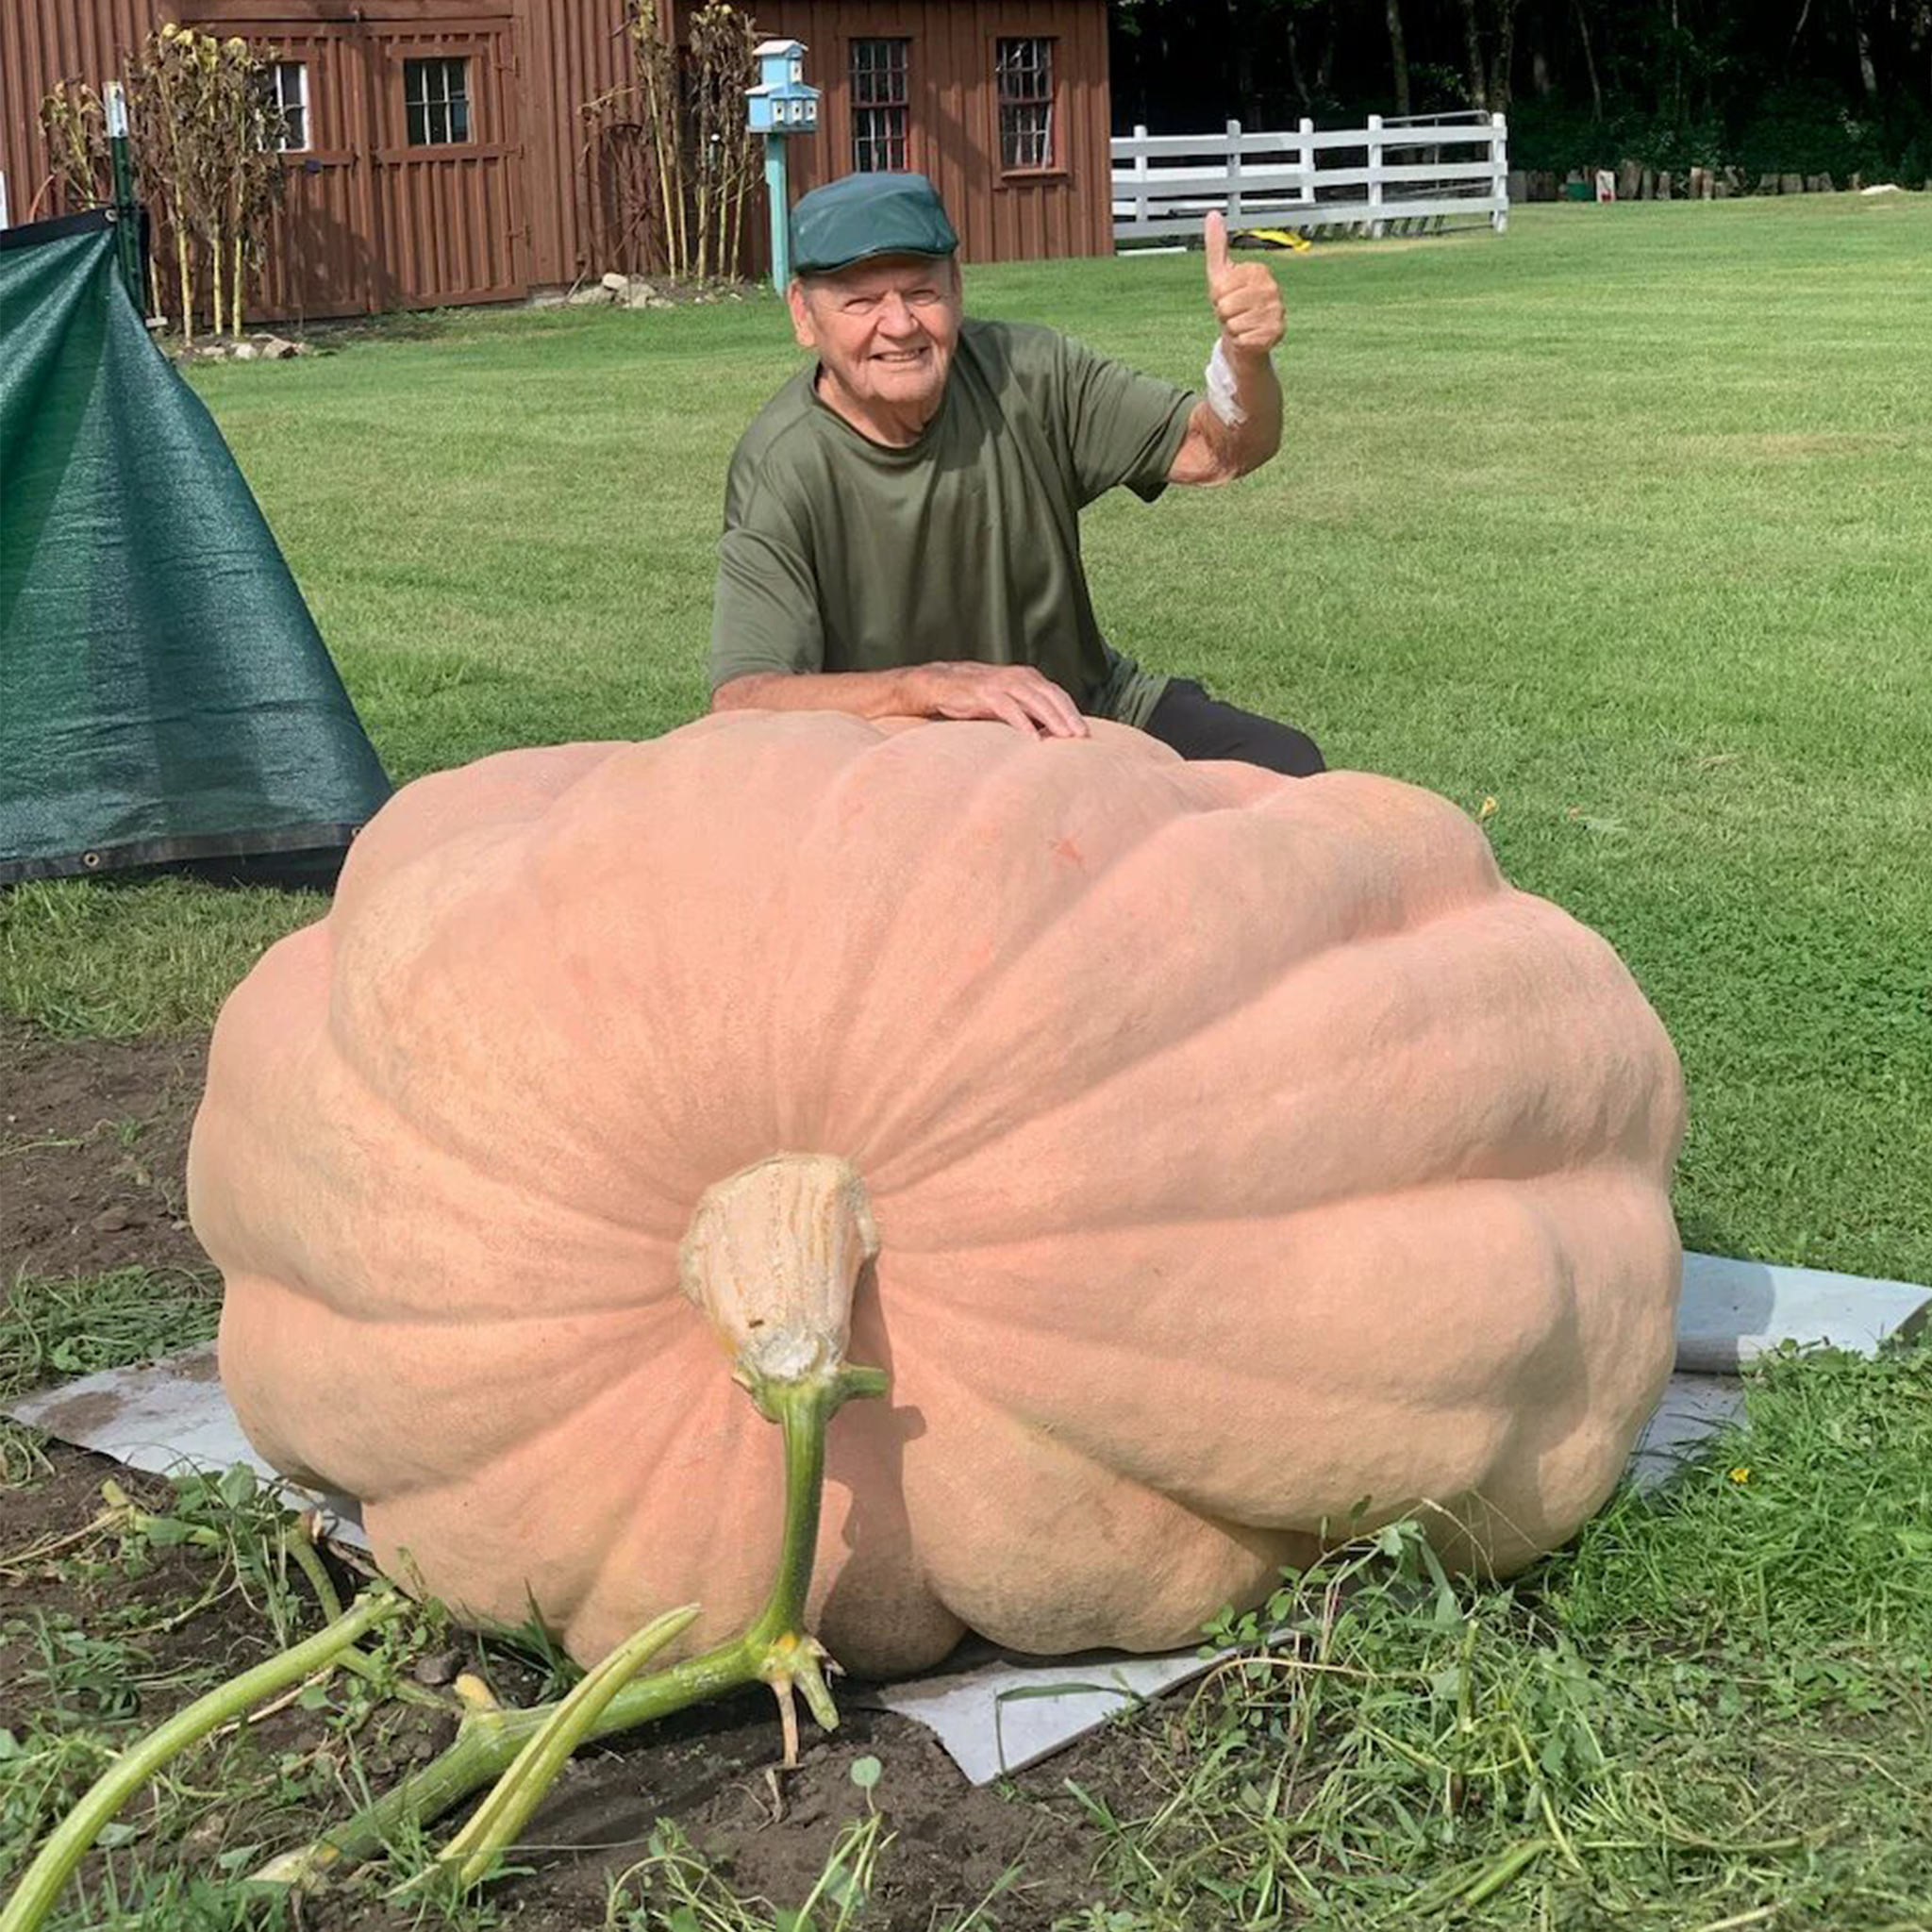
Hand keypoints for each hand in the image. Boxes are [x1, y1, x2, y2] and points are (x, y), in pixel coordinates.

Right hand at [909, 662, 1088, 738]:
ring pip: (1035, 701)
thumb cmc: (980, 697)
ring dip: (1052, 719)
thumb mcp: (1010, 702)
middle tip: (1081, 736)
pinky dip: (1023, 723)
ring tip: (1064, 737)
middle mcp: (1020, 677)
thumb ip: (1029, 712)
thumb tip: (1050, 734)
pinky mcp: (987, 693)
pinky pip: (1010, 709)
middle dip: (1068, 716)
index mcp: (1029, 678)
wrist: (944, 685)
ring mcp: (1003, 683)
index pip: (1057, 694)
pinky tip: (1032, 739)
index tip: (1085, 732)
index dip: (1072, 712)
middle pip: (1051, 696)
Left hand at [1205, 211, 1283, 361]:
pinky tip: (1249, 334)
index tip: (1227, 296)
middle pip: (1226, 307)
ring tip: (1241, 322)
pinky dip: (1241, 341)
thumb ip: (1217, 245)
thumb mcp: (1221, 272)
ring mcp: (1276, 310)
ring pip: (1234, 324)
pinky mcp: (1276, 332)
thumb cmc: (1233, 302)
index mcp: (1258, 271)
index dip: (1217, 297)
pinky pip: (1244, 339)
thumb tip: (1213, 216)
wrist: (1246, 332)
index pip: (1220, 288)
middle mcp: (1271, 288)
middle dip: (1224, 314)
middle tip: (1234, 312)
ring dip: (1233, 328)